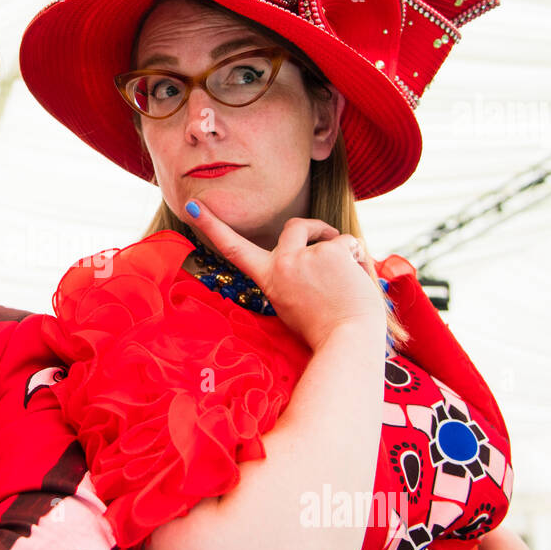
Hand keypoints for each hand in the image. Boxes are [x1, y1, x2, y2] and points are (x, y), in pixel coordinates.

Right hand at [184, 200, 382, 351]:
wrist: (347, 343)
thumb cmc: (325, 331)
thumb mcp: (294, 304)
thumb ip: (292, 277)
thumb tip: (309, 253)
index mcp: (269, 280)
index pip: (233, 248)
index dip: (211, 225)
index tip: (192, 206)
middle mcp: (281, 264)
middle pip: (293, 226)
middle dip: (314, 228)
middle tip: (328, 240)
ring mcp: (304, 256)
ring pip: (327, 236)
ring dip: (342, 248)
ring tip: (349, 279)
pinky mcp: (330, 251)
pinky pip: (349, 243)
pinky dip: (358, 258)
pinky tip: (358, 280)